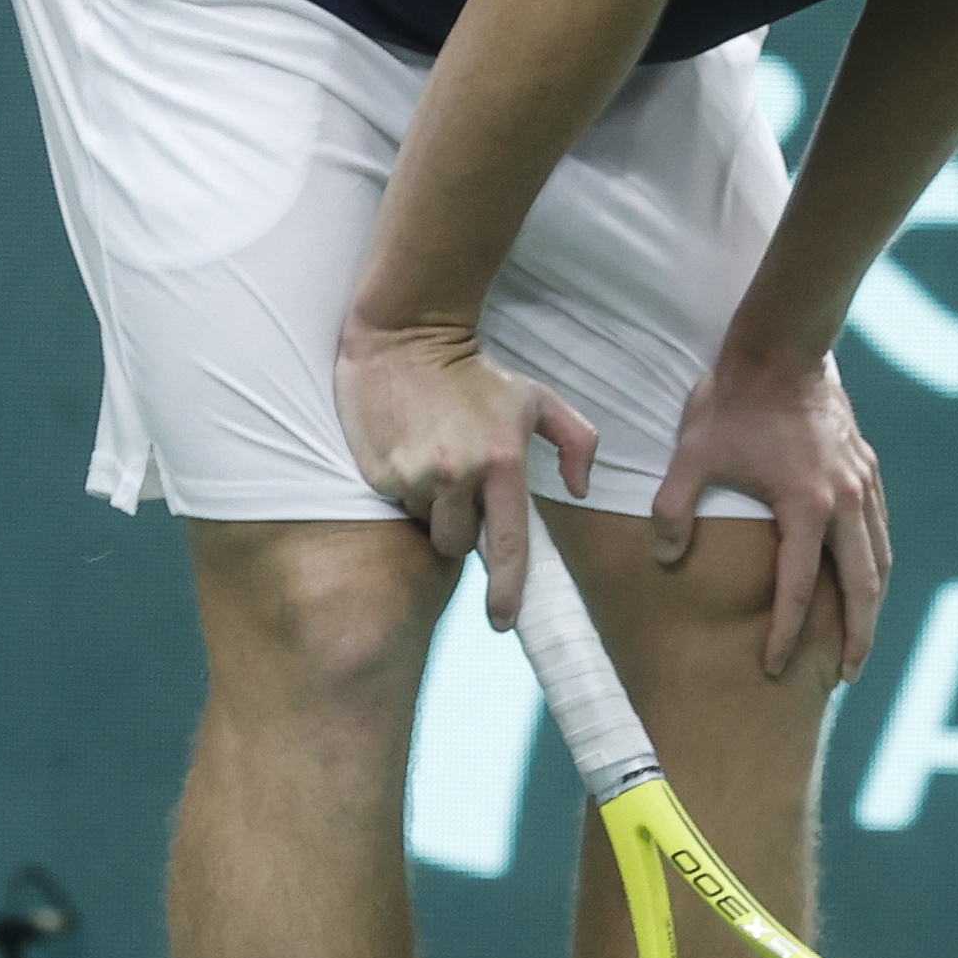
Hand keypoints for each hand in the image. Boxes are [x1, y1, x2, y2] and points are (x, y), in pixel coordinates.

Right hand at [336, 318, 601, 622]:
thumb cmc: (478, 373)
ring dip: (434, 507)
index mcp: (502, 462)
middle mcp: (456, 475)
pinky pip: (397, 502)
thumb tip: (580, 490)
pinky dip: (407, 489)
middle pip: (459, 543)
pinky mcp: (378, 471)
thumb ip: (577, 442)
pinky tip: (412, 451)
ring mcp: (413, 475)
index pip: (508, 545)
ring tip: (437, 460)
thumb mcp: (537, 399)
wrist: (406, 336)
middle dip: (463, 528)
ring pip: (426, 524)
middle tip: (464, 486)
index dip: (506, 589)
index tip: (503, 622)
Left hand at [653, 344, 889, 682]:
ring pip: (880, 559)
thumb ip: (674, 510)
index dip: (786, 632)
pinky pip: (880, 529)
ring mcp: (862, 484)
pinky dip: (877, 563)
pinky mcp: (867, 468)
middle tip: (845, 675)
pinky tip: (865, 580)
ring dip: (873, 604)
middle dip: (856, 636)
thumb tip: (663, 559)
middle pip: (862, 586)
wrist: (781, 346)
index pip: (797, 587)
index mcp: (807, 505)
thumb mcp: (693, 455)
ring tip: (860, 640)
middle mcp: (845, 501)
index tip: (775, 666)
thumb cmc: (733, 401)